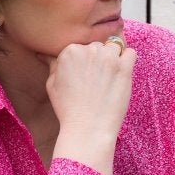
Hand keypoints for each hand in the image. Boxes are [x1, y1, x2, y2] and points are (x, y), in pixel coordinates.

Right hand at [44, 40, 136, 174]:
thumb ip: (52, 65)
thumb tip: (43, 54)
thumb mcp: (52, 85)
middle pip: (98, 46)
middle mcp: (89, 50)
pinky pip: (131, 53)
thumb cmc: (68, 109)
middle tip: (97, 80)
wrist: (88, 128)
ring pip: (115, 46)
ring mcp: (108, 58)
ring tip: (110, 77)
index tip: (85, 77)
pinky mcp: (124, 67)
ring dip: (113, 58)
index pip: (81, 46)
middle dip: (98, 59)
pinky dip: (128, 61)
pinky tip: (121, 74)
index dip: (84, 62)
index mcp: (69, 51)